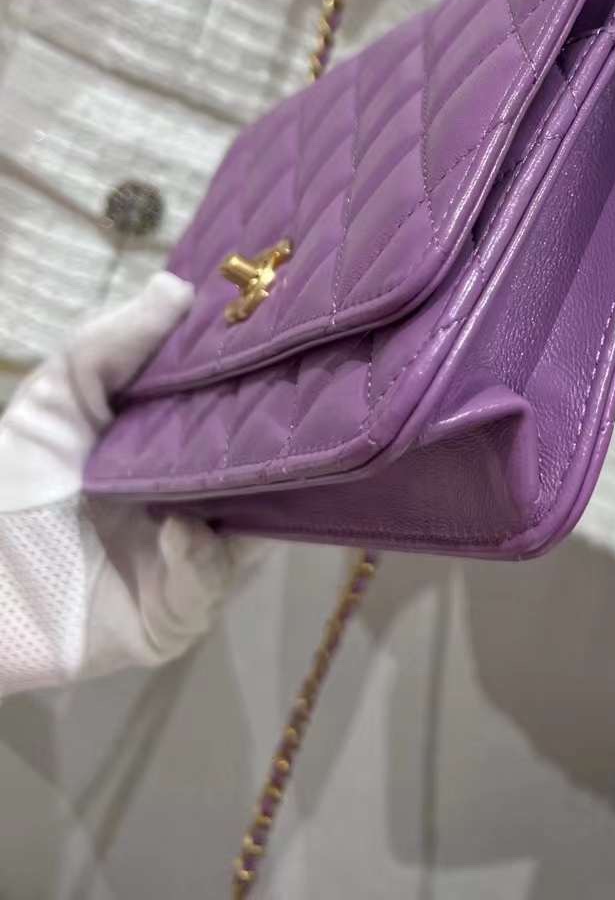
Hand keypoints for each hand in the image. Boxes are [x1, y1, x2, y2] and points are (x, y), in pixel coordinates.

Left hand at [0, 273, 265, 696]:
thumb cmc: (14, 476)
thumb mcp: (59, 394)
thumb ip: (112, 342)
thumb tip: (180, 285)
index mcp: (181, 449)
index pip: (246, 415)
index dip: (268, 382)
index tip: (292, 340)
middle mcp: (200, 501)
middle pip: (264, 472)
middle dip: (283, 441)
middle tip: (301, 401)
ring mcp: (191, 561)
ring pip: (252, 531)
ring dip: (253, 501)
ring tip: (246, 467)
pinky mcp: (173, 615)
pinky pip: (206, 585)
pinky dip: (202, 558)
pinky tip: (181, 530)